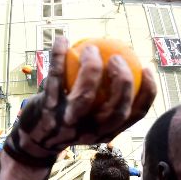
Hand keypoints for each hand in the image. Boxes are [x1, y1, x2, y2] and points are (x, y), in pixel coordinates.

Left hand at [7, 37, 156, 163]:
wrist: (33, 140)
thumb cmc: (68, 122)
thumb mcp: (91, 119)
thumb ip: (109, 100)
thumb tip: (130, 64)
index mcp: (107, 133)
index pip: (135, 114)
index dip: (148, 91)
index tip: (147, 68)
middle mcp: (90, 132)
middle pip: (117, 109)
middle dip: (123, 81)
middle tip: (118, 57)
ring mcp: (68, 123)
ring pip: (86, 96)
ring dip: (92, 68)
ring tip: (91, 48)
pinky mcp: (48, 111)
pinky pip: (55, 78)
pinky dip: (58, 55)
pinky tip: (62, 39)